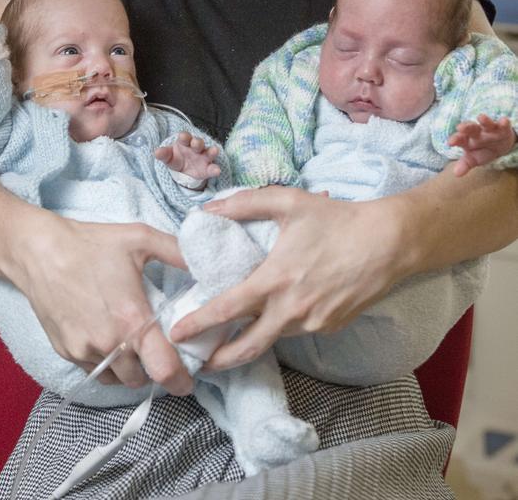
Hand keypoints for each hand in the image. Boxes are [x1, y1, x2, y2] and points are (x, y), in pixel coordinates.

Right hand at [11, 212, 192, 393]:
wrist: (40, 251)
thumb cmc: (92, 244)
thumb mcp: (140, 238)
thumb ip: (178, 252)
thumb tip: (206, 263)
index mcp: (132, 319)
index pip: (164, 370)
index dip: (181, 381)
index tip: (189, 379)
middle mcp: (109, 342)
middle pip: (141, 379)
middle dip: (154, 370)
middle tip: (159, 351)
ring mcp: (85, 350)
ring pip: (118, 379)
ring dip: (130, 370)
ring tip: (135, 345)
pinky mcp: (67, 351)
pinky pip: (94, 371)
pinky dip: (107, 364)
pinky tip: (109, 340)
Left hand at [155, 131, 220, 180]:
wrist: (184, 172)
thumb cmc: (176, 158)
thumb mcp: (169, 157)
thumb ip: (163, 154)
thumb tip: (156, 152)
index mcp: (185, 143)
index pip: (185, 137)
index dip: (184, 136)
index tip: (183, 136)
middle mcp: (196, 148)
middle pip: (198, 143)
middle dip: (197, 142)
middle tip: (196, 143)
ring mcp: (203, 157)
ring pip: (209, 152)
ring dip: (212, 151)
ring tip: (214, 151)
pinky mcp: (208, 168)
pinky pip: (212, 168)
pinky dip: (215, 169)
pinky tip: (217, 170)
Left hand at [170, 186, 399, 370]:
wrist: (389, 243)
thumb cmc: (336, 220)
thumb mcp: (288, 202)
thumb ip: (244, 204)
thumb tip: (209, 209)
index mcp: (276, 280)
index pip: (228, 309)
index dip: (199, 323)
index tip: (177, 333)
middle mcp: (292, 310)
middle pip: (248, 347)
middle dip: (220, 359)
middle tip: (199, 362)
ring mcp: (313, 323)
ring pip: (275, 336)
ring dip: (253, 338)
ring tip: (235, 334)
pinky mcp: (330, 327)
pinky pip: (298, 329)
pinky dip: (283, 325)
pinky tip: (281, 310)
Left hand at [448, 114, 516, 175]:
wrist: (499, 145)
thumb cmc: (482, 150)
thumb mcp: (473, 159)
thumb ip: (465, 165)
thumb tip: (456, 174)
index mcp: (467, 139)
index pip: (460, 138)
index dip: (455, 139)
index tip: (450, 142)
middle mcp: (477, 132)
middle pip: (470, 128)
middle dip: (466, 127)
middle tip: (460, 127)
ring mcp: (490, 129)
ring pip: (486, 124)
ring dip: (484, 120)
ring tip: (481, 117)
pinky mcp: (502, 128)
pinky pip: (503, 125)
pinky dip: (504, 123)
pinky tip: (504, 121)